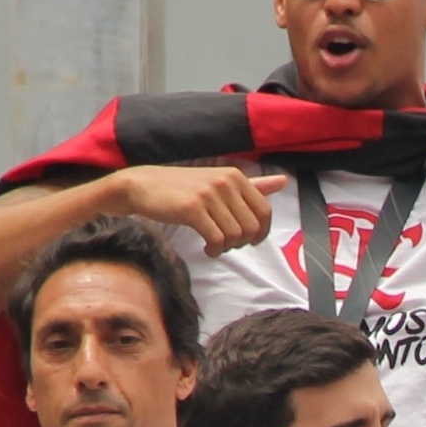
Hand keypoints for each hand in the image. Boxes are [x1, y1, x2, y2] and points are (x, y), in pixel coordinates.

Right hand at [111, 164, 288, 257]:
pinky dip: (215, 250)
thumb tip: (283, 182)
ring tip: (215, 245)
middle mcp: (225, 182)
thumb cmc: (183, 188)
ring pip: (235, 235)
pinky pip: (218, 239)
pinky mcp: (192, 209)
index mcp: (235, 176)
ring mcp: (208, 195)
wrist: (142, 186)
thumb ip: (253, 186)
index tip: (248, 240)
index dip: (261, 232)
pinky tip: (207, 248)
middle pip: (252, 227)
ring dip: (227, 248)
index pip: (265, 211)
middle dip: (242, 242)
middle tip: (227, 243)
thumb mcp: (219, 182)